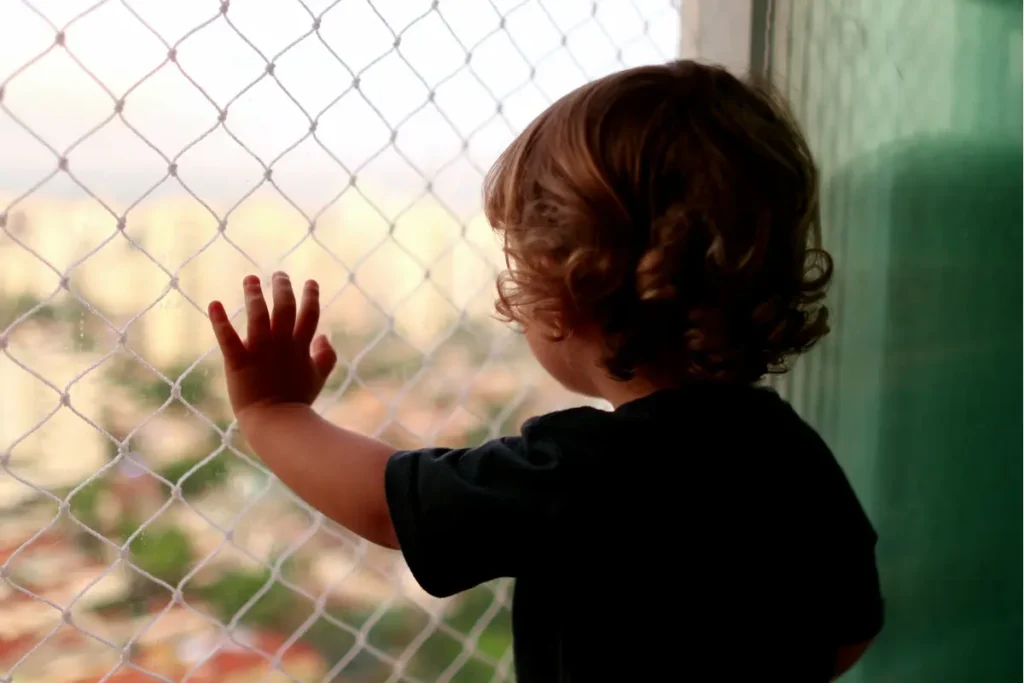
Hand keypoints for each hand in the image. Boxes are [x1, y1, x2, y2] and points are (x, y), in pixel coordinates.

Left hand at [208, 272, 336, 421]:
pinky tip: (214, 303)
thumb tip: (325, 336)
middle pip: (284, 307)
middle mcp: (281, 344)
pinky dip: (219, 320)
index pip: (309, 314)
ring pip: (258, 315)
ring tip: (250, 279)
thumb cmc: (297, 401)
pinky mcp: (238, 362)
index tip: (310, 281)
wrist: (277, 424)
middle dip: (282, 287)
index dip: (311, 296)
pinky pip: (228, 338)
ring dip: (254, 294)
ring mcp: (260, 352)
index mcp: (300, 347)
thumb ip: (325, 356)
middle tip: (278, 274)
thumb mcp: (318, 377)